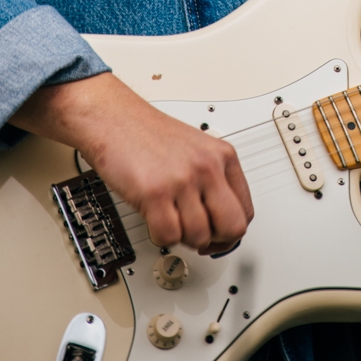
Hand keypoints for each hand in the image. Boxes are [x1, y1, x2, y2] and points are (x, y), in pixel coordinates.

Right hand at [14, 71, 252, 254]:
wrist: (114, 118)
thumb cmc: (149, 135)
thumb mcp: (196, 149)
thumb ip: (213, 180)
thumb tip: (221, 221)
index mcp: (222, 156)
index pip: (246, 210)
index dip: (230, 232)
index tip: (218, 236)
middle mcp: (207, 167)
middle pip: (233, 228)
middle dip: (215, 241)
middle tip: (199, 238)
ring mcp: (183, 180)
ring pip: (200, 237)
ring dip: (182, 238)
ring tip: (170, 219)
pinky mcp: (155, 192)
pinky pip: (169, 237)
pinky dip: (160, 236)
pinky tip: (154, 219)